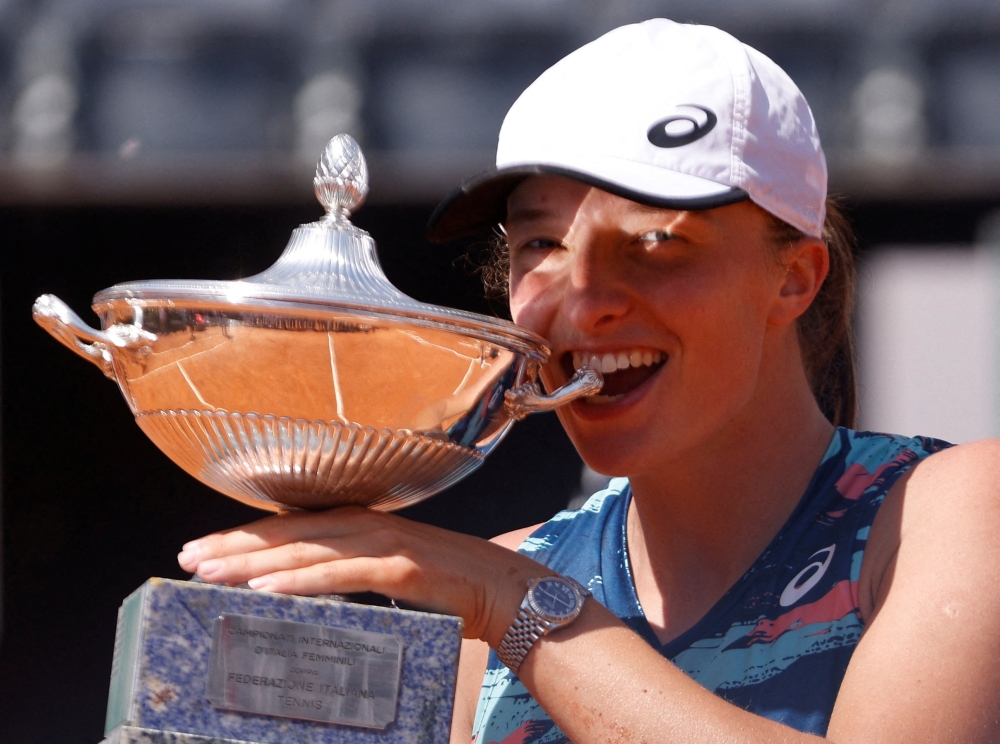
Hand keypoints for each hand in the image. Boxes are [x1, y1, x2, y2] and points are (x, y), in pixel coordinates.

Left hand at [176, 506, 547, 645]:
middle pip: (287, 532)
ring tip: (208, 574)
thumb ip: (349, 568)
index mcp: (361, 521)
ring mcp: (384, 542)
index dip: (242, 535)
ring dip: (253, 562)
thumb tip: (305, 586)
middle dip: (232, 545)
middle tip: (185, 558)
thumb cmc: (446, 582)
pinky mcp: (401, 567)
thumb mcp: (387, 568)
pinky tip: (264, 591)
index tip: (201, 548)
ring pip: (305, 549)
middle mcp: (367, 522)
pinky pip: (340, 574)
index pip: (289, 525)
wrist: (503, 587)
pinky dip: (300, 581)